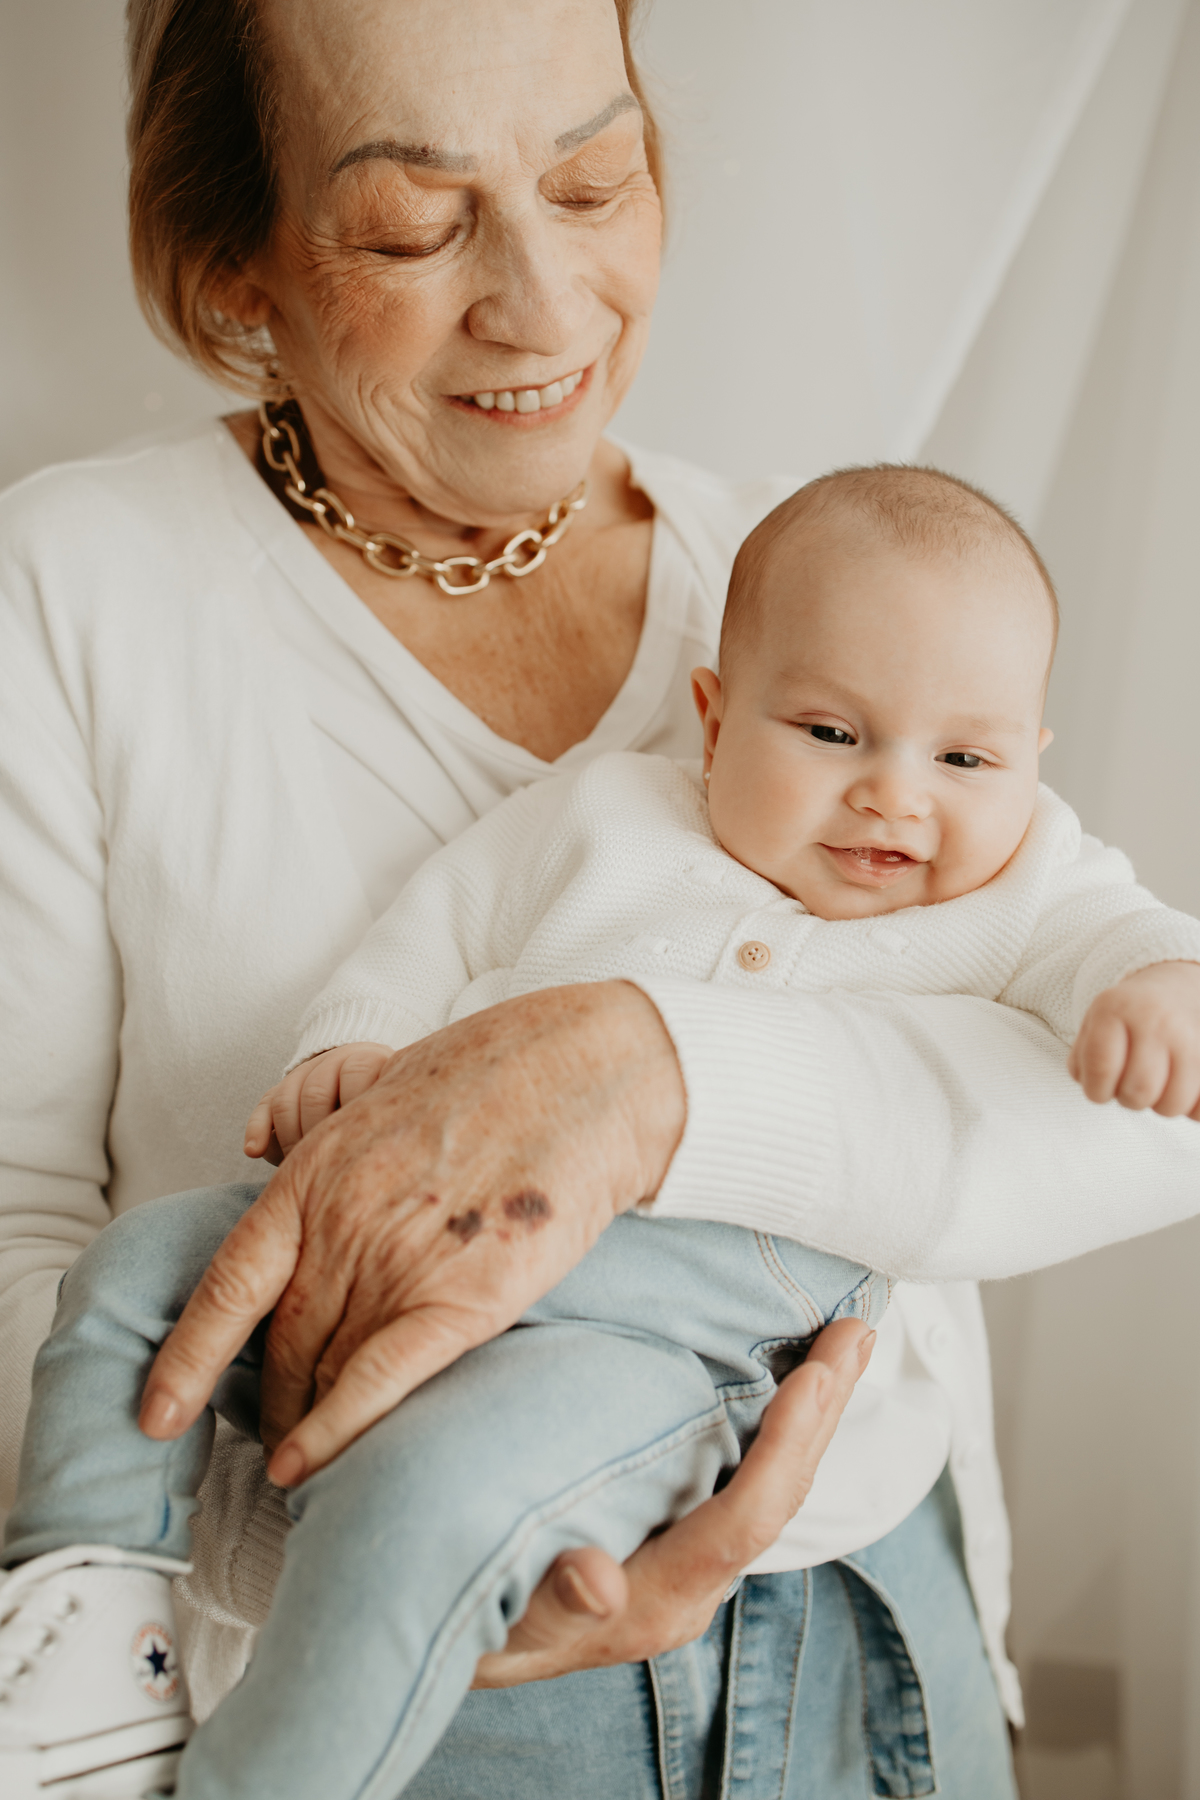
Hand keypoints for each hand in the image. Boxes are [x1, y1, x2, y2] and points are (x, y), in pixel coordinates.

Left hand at [139, 983, 684, 1482]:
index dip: (185, 1359)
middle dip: (267, 1400)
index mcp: (315, 1174)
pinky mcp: (466, 1298)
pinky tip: (308, 1467)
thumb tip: (269, 1155)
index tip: (156, 1414)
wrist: (584, 1072)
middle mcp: (344, 1225)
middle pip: (280, 1344)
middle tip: (268, 1434)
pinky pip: (380, 1382)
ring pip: (325, 1370)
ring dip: (303, 1422)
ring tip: (300, 1458)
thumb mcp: (379, 1093)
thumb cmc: (493, 1074)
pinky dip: (337, 1432)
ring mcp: (401, 1263)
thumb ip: (327, 1146)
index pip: (228, 1285)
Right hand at [471, 1318, 874, 1685]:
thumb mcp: (506, 1619)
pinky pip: (741, 1479)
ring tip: (839, 1342)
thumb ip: (554, 1601)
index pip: (748, 1518)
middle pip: (779, 1494)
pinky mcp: (675, 1540)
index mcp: (662, 1598)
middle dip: (823, 1412)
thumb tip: (598, 1583)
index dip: (788, 1445)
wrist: (460, 1635)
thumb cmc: (481, 1625)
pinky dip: (771, 1424)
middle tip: (856, 1330)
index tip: (819, 1372)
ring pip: (769, 1483)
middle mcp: (691, 1585)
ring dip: (808, 1413)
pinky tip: (780, 1380)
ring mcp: (688, 1564)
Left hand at [1069, 960, 1199, 1116]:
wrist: (1175, 989)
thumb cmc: (1128, 1016)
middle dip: (1129, 1099)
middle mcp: (1154, 1019)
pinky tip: (1184, 1088)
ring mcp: (1189, 1036)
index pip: (1100, 1067)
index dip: (1096, 1090)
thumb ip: (1082, 1057)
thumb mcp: (1094, 1022)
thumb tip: (1092, 1085)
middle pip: (1138, 1092)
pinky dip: (1191, 1109)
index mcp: (1114, 1009)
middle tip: (1131, 1084)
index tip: (1100, 1088)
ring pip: (1172, 1104)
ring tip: (1158, 1084)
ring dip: (1160, 1105)